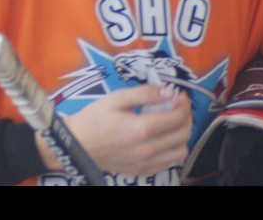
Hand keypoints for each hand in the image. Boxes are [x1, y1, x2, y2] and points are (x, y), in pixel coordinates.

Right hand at [41, 84, 192, 178]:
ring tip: (172, 124)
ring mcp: (147, 163)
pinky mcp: (143, 170)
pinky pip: (169, 162)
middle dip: (186, 117)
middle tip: (178, 106)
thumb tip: (169, 91)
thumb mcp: (115, 99)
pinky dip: (172, 150)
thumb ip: (144, 93)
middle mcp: (149, 148)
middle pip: (183, 134)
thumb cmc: (93, 118)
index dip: (183, 104)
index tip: (180, 95)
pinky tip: (163, 140)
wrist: (77, 144)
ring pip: (180, 151)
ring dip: (182, 135)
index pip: (177, 116)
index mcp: (142, 128)